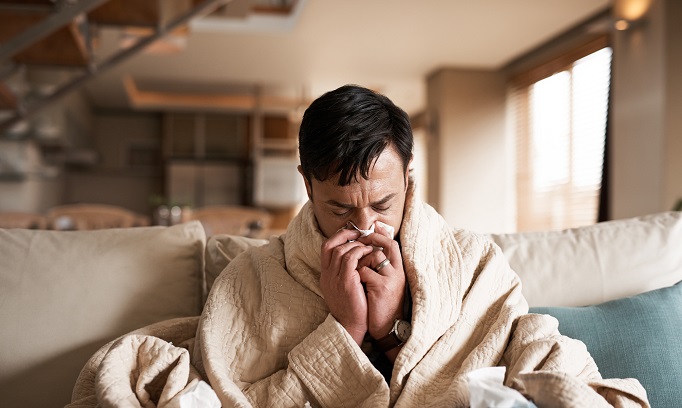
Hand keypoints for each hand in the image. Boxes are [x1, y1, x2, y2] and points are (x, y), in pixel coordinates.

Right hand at [320, 228, 374, 344]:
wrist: (351, 327)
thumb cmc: (353, 308)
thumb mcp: (344, 288)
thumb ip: (346, 273)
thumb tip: (356, 257)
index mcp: (325, 276)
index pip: (325, 248)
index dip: (337, 237)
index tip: (351, 233)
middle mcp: (326, 275)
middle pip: (331, 245)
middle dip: (347, 236)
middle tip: (361, 234)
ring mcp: (334, 278)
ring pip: (341, 250)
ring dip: (356, 244)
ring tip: (368, 244)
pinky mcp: (345, 281)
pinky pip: (351, 258)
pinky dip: (360, 251)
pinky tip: (370, 252)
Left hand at [356, 223, 405, 340]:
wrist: (385, 327)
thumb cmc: (381, 304)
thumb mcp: (384, 283)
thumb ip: (379, 267)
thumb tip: (368, 249)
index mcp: (399, 270)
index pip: (393, 244)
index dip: (380, 236)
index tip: (367, 233)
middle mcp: (398, 272)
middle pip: (388, 245)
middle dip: (371, 242)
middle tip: (357, 245)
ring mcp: (391, 278)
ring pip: (374, 255)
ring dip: (361, 261)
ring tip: (356, 271)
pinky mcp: (382, 287)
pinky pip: (364, 271)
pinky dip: (357, 275)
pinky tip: (356, 283)